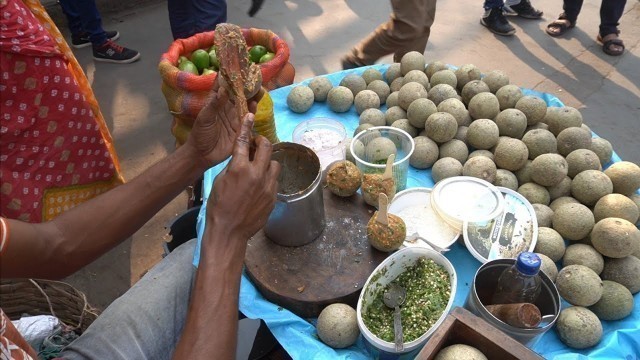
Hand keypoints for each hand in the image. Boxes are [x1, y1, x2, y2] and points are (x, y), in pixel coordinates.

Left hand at [185, 79, 260, 168]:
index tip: (239, 67)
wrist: (202, 154)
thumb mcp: (205, 117)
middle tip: (256, 79)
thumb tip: (225, 89)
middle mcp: (227, 108)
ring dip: (252, 98)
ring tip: (259, 91)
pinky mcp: (240, 129)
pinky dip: (252, 113)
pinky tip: (255, 106)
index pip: (225, 86)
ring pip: (246, 105)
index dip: (231, 77)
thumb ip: (215, 104)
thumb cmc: (200, 134)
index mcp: (217, 102)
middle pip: (239, 94)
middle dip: (247, 87)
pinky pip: (248, 119)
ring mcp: (235, 118)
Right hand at [206, 114, 279, 240]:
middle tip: (257, 144)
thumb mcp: (220, 181)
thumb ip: (233, 166)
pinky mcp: (273, 197)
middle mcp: (257, 174)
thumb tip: (242, 157)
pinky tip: (259, 186)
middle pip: (267, 147)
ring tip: (259, 168)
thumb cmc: (218, 206)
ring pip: (275, 164)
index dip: (247, 127)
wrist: (229, 231)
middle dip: (262, 142)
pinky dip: (268, 179)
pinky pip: (274, 181)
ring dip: (268, 162)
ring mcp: (268, 186)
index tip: (250, 117)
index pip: (244, 141)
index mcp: (239, 168)